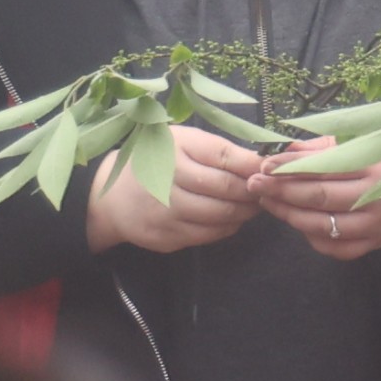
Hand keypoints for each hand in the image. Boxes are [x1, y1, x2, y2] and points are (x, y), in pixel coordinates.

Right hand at [88, 125, 266, 254]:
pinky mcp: (165, 237)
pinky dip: (228, 227)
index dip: (253, 165)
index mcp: (174, 148)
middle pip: (226, 188)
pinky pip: (209, 234)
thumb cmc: (156, 162)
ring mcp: (165, 212)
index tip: (270, 169)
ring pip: (221, 215)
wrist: (109, 197)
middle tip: (265, 189)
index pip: (224, 156)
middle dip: (253, 190)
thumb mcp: (182, 143)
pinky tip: (232, 218)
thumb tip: (265, 161)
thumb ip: (219, 150)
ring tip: (253, 204)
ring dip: (245, 211)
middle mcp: (168, 180)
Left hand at [259, 141, 380, 261]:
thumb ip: (326, 147)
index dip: (290, 167)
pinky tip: (300, 223)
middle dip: (281, 190)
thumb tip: (286, 149)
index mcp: (376, 166)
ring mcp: (377, 225)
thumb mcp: (366, 142)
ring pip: (323, 226)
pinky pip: (337, 248)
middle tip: (255, 184)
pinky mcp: (376, 244)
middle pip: (319, 198)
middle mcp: (377, 199)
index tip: (265, 164)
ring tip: (269, 202)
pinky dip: (313, 238)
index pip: (323, 168)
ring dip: (289, 215)